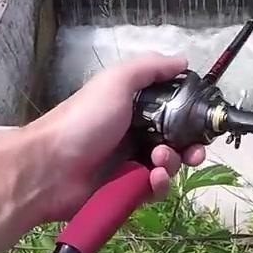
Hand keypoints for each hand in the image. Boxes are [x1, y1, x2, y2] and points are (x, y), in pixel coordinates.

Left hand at [26, 54, 205, 220]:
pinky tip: (152, 178)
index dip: (190, 116)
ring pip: (168, 166)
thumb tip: (183, 61)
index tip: (203, 120)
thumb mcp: (116, 82)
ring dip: (173, 164)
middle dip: (190, 146)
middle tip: (194, 152)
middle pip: (176, 141)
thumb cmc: (84, 120)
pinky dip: (158, 185)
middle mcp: (134, 134)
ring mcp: (130, 164)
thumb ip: (149, 68)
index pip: (172, 110)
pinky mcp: (126, 191)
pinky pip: (154, 190)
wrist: (49, 168)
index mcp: (132, 107)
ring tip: (159, 161)